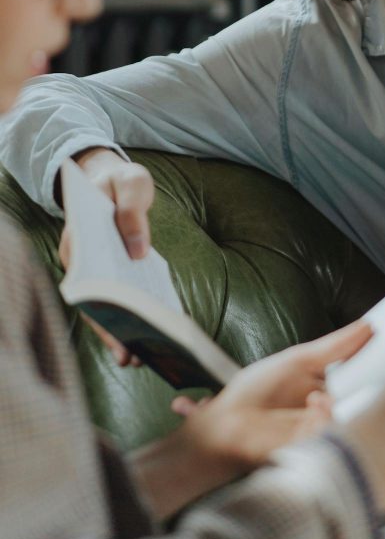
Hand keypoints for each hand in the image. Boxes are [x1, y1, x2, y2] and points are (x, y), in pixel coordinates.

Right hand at [59, 147, 154, 365]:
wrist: (117, 180)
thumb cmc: (120, 181)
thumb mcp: (131, 183)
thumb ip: (132, 210)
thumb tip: (139, 251)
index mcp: (78, 237)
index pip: (83, 276)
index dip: (98, 303)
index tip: (115, 324)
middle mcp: (81, 259)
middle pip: (93, 299)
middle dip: (110, 330)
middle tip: (130, 356)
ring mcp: (96, 270)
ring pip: (103, 305)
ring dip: (119, 332)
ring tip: (141, 358)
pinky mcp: (112, 273)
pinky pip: (119, 298)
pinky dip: (132, 316)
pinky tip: (151, 334)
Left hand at [132, 320, 372, 520]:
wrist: (224, 423)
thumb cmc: (255, 391)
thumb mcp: (298, 360)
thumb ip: (334, 347)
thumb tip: (367, 325)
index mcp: (327, 389)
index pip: (361, 380)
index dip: (376, 368)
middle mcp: (328, 411)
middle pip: (361, 402)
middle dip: (367, 391)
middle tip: (372, 377)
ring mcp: (321, 431)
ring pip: (348, 420)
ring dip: (336, 408)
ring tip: (319, 397)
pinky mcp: (312, 449)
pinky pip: (331, 435)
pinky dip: (325, 419)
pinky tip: (316, 406)